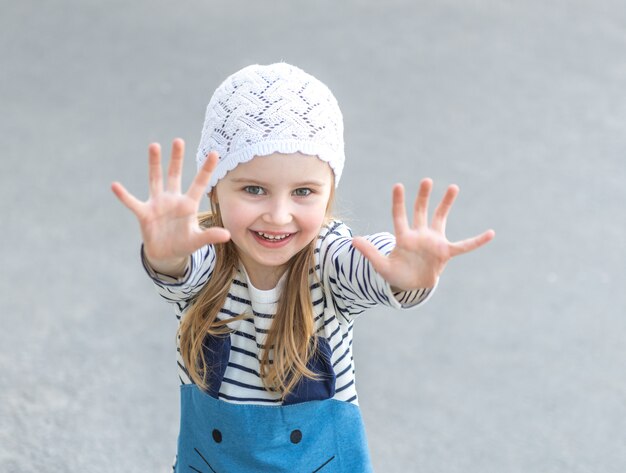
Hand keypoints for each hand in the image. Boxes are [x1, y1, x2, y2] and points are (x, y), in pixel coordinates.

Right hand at [111, 139, 229, 274]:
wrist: (166, 254)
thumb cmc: (183, 244)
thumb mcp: (197, 241)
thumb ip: (210, 236)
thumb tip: (227, 235)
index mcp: (188, 204)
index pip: (199, 184)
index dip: (206, 169)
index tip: (214, 153)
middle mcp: (173, 199)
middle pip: (175, 175)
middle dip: (176, 159)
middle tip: (178, 140)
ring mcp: (157, 204)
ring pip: (155, 180)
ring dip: (154, 164)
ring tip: (154, 146)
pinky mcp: (144, 213)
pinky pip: (132, 202)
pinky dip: (124, 196)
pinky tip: (115, 186)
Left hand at [351, 179, 494, 290]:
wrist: (412, 285)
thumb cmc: (396, 273)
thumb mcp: (381, 266)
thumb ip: (369, 252)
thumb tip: (353, 240)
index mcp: (403, 237)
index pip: (399, 216)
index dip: (399, 202)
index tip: (398, 186)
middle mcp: (419, 235)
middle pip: (421, 212)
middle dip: (423, 197)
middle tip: (426, 180)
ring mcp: (433, 242)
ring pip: (441, 218)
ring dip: (446, 204)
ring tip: (453, 187)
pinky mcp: (445, 252)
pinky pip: (464, 246)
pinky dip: (476, 241)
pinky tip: (491, 233)